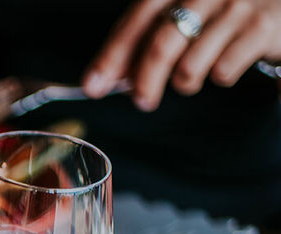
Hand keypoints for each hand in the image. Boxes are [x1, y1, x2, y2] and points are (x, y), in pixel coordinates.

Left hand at [84, 0, 280, 110]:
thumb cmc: (228, 9)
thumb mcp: (188, 10)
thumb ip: (151, 36)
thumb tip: (112, 75)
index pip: (138, 18)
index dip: (113, 54)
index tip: (94, 85)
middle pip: (162, 44)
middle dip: (144, 81)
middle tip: (142, 100)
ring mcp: (237, 6)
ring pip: (190, 63)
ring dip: (184, 82)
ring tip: (190, 78)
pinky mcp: (262, 27)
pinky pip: (223, 69)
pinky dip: (219, 77)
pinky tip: (226, 65)